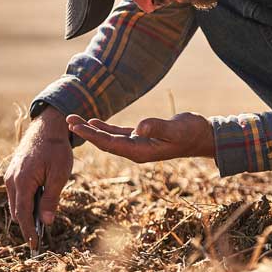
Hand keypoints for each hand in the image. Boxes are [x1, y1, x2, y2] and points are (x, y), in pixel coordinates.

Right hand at [4, 106, 72, 248]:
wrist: (47, 128)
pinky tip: (38, 206)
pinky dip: (25, 203)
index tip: (34, 245)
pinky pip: (16, 194)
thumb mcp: (59, 175)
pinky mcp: (12, 174)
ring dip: (26, 214)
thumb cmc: (56, 150)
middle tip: (40, 238)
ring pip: (15, 203)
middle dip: (27, 225)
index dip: (29, 231)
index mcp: (22, 181)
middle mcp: (11, 180)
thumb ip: (51, 198)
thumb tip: (47, 221)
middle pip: (17, 211)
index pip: (23, 214)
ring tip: (40, 225)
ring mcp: (9, 177)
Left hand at [67, 112, 214, 162]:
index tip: (76, 126)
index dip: (92, 135)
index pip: (110, 143)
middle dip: (85, 132)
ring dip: (91, 130)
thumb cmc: (191, 133)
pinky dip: (104, 129)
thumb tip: (139, 127)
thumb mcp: (176, 129)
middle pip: (104, 142)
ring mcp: (138, 145)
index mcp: (140, 151)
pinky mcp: (142, 138)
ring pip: (108, 138)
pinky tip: (94, 122)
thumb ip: (157, 128)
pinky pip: (118, 134)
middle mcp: (136, 150)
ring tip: (74, 120)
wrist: (203, 137)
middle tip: (67, 120)